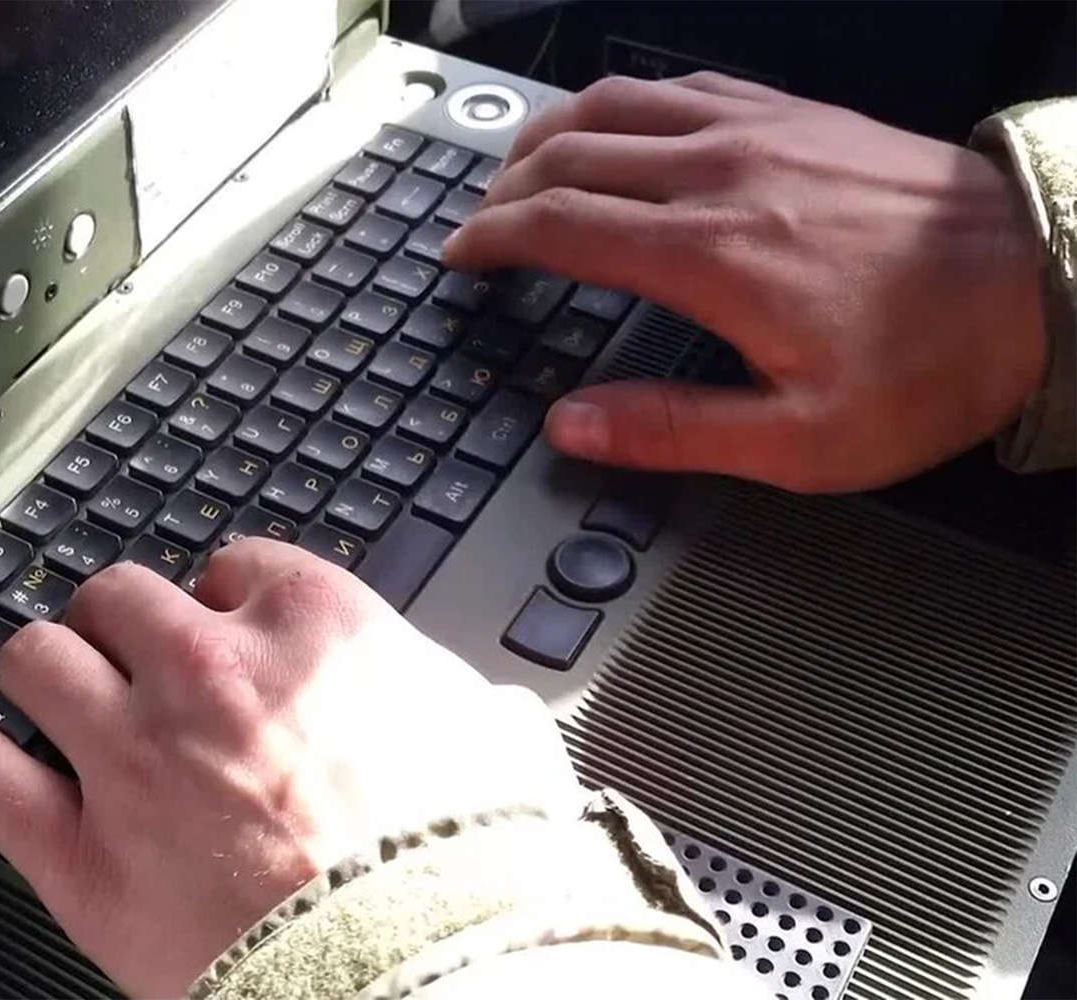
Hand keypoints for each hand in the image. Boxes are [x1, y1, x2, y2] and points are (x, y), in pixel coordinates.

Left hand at [0, 540, 577, 997]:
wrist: (426, 976)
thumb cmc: (471, 872)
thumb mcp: (501, 747)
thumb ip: (461, 702)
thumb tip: (478, 710)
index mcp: (315, 629)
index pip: (233, 565)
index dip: (225, 599)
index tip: (224, 626)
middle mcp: (210, 671)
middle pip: (118, 597)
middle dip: (125, 627)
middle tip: (135, 665)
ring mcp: (133, 758)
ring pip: (37, 659)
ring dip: (47, 674)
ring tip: (57, 700)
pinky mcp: (83, 857)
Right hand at [443, 72, 1047, 491]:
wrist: (1044, 281)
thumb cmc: (933, 363)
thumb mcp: (801, 441)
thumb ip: (673, 429)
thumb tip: (573, 425)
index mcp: (711, 255)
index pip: (559, 224)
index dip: (491, 239)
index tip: (461, 257)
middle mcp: (724, 174)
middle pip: (570, 154)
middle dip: (503, 188)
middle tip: (476, 223)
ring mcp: (760, 131)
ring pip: (616, 104)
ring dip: (549, 133)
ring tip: (517, 167)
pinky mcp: (795, 114)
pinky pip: (682, 85)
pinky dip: (624, 105)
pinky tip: (618, 127)